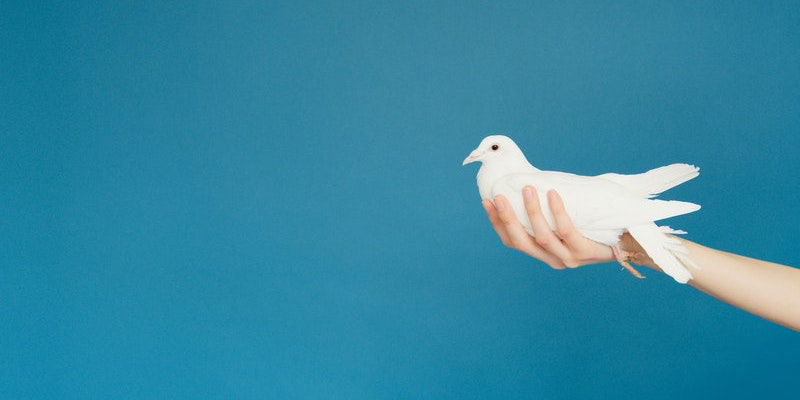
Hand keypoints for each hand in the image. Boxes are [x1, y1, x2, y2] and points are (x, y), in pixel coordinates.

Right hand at [482, 186, 652, 268]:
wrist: (628, 243)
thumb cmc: (594, 226)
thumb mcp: (566, 222)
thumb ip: (548, 212)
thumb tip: (530, 181)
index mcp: (543, 254)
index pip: (512, 242)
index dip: (497, 223)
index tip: (488, 201)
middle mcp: (552, 259)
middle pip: (522, 241)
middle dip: (507, 218)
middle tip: (499, 196)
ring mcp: (569, 258)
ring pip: (543, 236)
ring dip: (532, 212)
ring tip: (528, 189)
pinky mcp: (585, 251)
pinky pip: (567, 230)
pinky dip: (558, 211)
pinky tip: (553, 194)